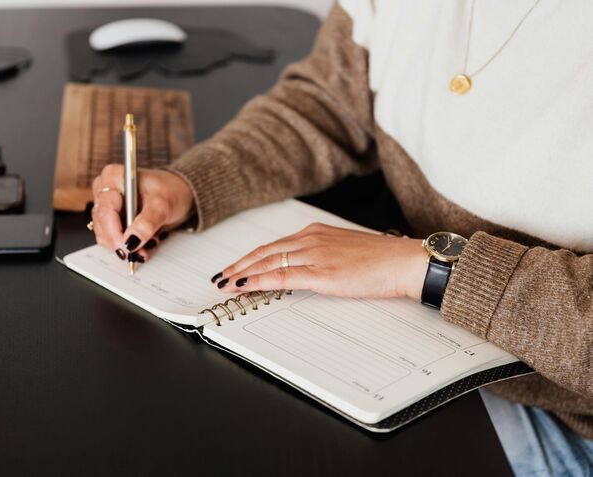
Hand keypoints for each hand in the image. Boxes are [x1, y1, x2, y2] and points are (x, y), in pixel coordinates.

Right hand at [90, 165, 193, 260]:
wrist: (178, 194)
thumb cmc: (171, 191)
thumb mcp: (163, 205)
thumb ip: (147, 223)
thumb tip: (131, 241)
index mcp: (114, 177)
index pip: (106, 209)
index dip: (113, 231)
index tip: (127, 247)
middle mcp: (105, 189)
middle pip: (101, 222)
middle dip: (120, 240)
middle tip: (140, 251)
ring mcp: (106, 204)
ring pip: (103, 233)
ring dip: (124, 244)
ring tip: (146, 245)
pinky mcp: (110, 218)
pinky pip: (110, 237)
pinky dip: (125, 245)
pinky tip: (141, 243)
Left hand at [213, 223, 429, 300]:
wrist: (403, 261)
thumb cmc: (380, 259)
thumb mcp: (344, 251)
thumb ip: (321, 256)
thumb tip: (303, 269)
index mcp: (315, 232)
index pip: (273, 245)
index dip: (250, 257)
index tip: (235, 266)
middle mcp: (311, 239)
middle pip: (264, 252)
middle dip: (239, 265)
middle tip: (220, 277)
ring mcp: (315, 255)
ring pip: (268, 262)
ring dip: (243, 274)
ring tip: (226, 284)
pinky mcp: (322, 273)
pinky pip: (283, 276)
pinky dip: (260, 280)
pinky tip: (246, 286)